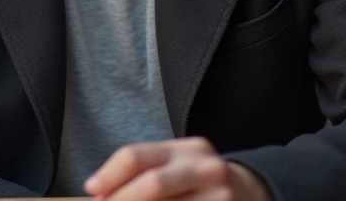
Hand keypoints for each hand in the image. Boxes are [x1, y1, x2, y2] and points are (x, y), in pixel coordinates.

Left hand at [84, 138, 269, 200]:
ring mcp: (220, 196)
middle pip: (152, 184)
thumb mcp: (177, 166)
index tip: (92, 190)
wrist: (252, 194)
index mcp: (186, 149)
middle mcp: (205, 168)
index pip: (137, 156)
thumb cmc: (198, 181)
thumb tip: (99, 194)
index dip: (109, 175)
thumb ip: (143, 173)